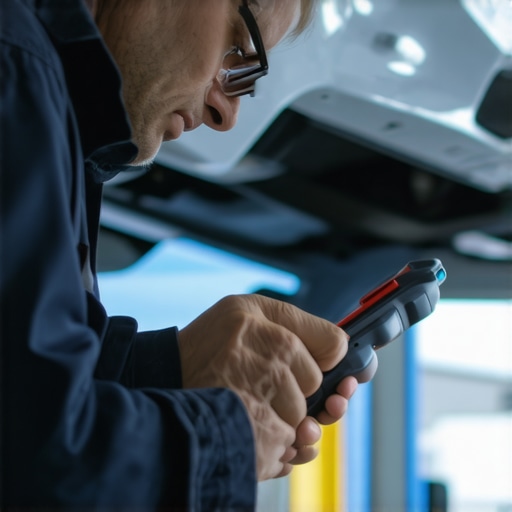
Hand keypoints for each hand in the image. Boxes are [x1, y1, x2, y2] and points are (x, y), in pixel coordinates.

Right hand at [177, 294, 348, 480]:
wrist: (163, 375)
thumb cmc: (208, 344)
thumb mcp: (245, 310)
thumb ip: (293, 323)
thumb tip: (340, 353)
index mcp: (268, 327)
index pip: (333, 345)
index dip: (328, 357)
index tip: (319, 363)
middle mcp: (269, 360)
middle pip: (318, 386)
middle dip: (297, 389)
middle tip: (262, 380)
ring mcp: (261, 403)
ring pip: (302, 421)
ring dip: (282, 419)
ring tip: (246, 402)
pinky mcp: (253, 441)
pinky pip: (287, 450)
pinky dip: (273, 446)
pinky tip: (248, 426)